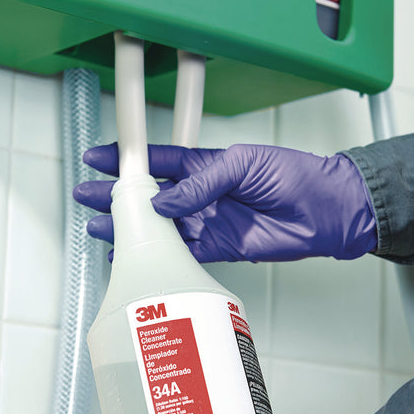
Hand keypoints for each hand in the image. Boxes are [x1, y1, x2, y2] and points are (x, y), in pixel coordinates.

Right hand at [74, 142, 376, 262]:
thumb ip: (201, 182)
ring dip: (130, 228)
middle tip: (88, 195)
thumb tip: (164, 199)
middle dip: (117, 196)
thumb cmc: (295, 175)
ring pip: (160, 227)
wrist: (326, 211)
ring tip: (99, 227)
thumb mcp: (244, 164)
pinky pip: (181, 253)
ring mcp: (209, 221)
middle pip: (151, 195)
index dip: (129, 159)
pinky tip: (133, 254)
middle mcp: (204, 194)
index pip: (159, 160)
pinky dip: (157, 255)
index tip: (100, 157)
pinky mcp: (220, 248)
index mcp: (208, 165)